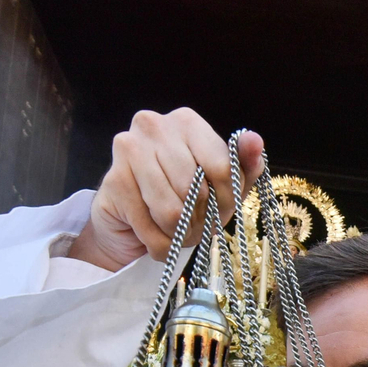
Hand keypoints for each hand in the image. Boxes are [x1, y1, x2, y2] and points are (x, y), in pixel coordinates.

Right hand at [68, 109, 264, 271]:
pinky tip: (157, 236)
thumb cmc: (184, 199)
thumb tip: (254, 140)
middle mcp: (153, 126)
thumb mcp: (222, 186)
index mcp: (186, 122)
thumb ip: (242, 165)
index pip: (221, 167)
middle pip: (195, 189)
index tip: (224, 211)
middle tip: (197, 225)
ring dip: (181, 234)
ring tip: (179, 231)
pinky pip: (151, 229)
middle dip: (202, 219)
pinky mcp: (113, 181)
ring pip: (172, 212)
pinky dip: (161, 244)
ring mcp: (128, 150)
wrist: (131, 223)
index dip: (227, 200)